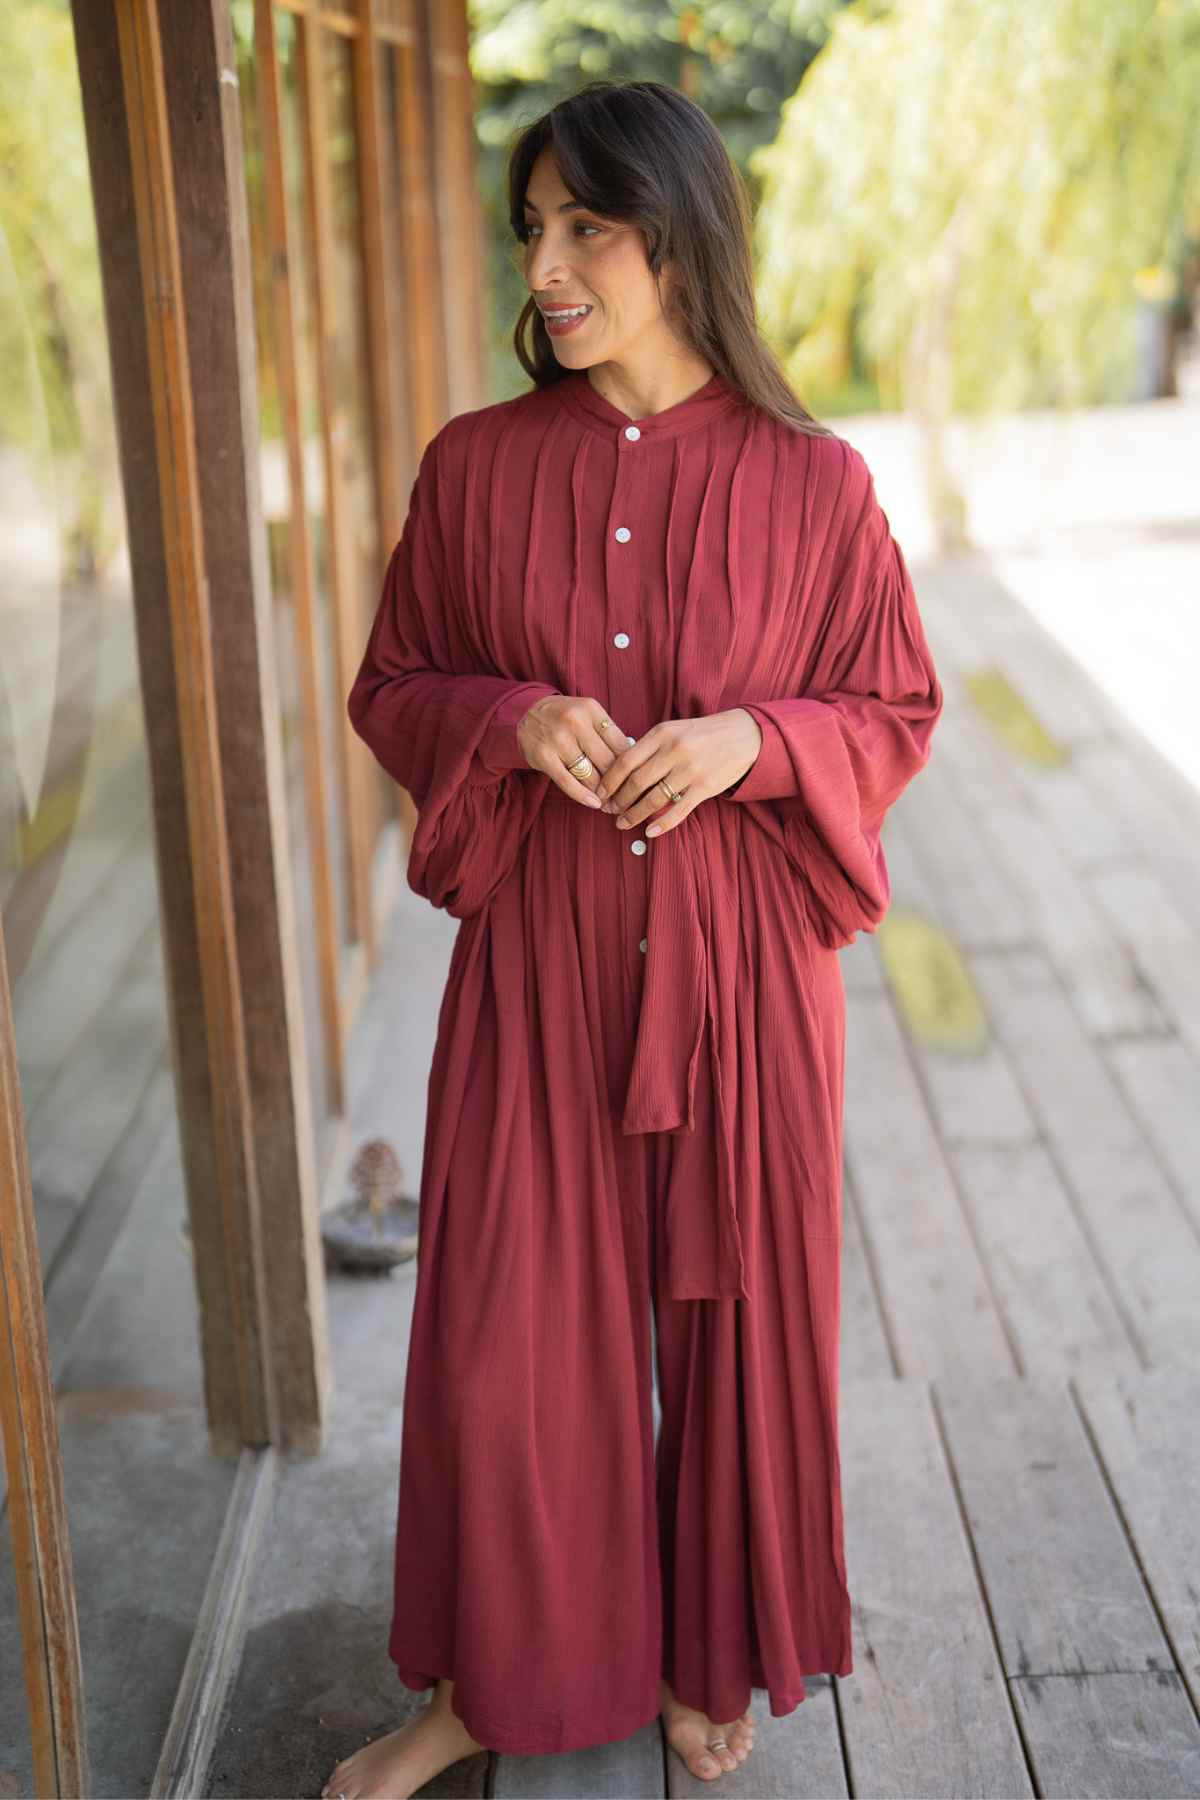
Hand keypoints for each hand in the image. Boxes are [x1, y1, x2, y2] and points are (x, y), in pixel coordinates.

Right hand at [516, 692, 633, 808]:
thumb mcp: (588, 715)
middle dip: (618, 782)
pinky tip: (593, 803)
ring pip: (589, 774)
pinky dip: (582, 796)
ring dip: (601, 792)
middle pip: (606, 760)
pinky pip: (568, 782)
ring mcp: (558, 739)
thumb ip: (609, 734)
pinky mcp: (544, 756)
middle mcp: (575, 721)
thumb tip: (634, 760)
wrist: (527, 713)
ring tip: (610, 802)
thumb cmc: (566, 718)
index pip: (620, 743)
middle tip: (625, 796)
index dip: (630, 765)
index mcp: (591, 709)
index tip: (636, 780)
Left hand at [594, 708, 762, 836]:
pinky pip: (679, 810)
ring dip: (634, 815)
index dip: (609, 781)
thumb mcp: (673, 730)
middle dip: (618, 801)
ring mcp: (691, 770)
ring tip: (623, 824)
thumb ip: (649, 747)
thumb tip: (620, 771)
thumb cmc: (702, 734)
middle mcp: (675, 750)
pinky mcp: (706, 787)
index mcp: (662, 734)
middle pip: (636, 782)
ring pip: (654, 799)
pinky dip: (662, 824)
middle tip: (609, 812)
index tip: (599, 794)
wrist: (744, 735)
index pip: (626, 761)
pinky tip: (650, 832)